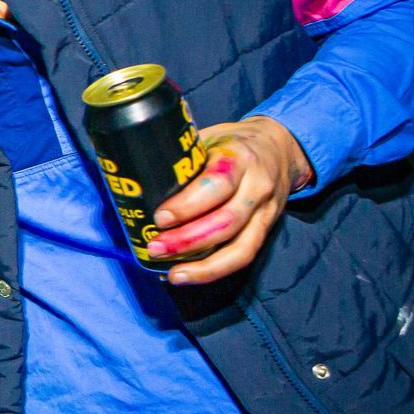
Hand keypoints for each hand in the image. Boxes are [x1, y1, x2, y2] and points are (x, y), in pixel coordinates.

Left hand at [148, 118, 313, 284]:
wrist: (280, 147)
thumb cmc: (231, 143)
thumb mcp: (208, 138)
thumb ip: (181, 158)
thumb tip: (133, 178)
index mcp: (239, 158)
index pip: (217, 184)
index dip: (188, 205)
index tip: (160, 218)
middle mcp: (257, 186)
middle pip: (226, 221)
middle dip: (188, 240)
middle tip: (155, 247)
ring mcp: (265, 211)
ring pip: (240, 247)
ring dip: (203, 265)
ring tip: (172, 274)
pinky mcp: (267, 230)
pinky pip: (244, 256)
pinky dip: (215, 270)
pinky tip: (189, 275)